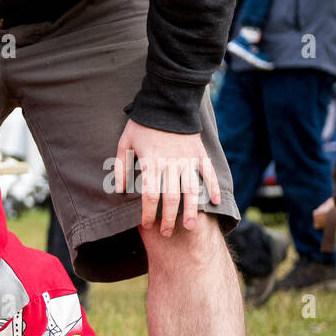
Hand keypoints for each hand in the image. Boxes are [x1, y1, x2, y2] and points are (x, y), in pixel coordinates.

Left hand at [114, 118, 221, 236]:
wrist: (167, 102)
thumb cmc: (142, 124)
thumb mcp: (124, 143)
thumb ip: (121, 167)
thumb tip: (120, 190)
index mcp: (151, 163)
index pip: (149, 195)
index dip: (148, 213)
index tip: (146, 224)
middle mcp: (171, 164)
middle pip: (172, 198)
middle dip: (169, 219)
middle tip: (167, 233)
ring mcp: (188, 159)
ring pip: (192, 190)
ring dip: (191, 210)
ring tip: (189, 226)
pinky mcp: (200, 153)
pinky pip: (208, 173)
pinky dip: (213, 187)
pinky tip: (215, 202)